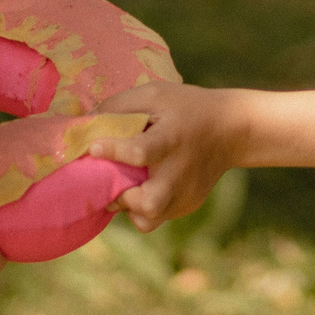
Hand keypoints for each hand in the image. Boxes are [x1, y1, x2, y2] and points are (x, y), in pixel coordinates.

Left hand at [89, 83, 241, 231]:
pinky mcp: (188, 204)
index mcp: (171, 139)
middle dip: (123, 198)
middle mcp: (179, 171)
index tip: (93, 148)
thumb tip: (84, 124)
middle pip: (150, 203)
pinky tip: (144, 186)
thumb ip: (119, 106)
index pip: (141, 152)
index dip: (113, 152)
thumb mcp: (155, 94)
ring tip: (126, 188)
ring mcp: (185, 193)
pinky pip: (158, 217)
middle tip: (112, 183)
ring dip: (130, 207)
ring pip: (150, 219)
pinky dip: (144, 207)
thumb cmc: (186, 108)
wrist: (231, 129)